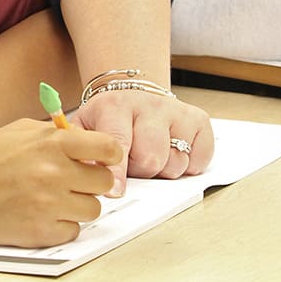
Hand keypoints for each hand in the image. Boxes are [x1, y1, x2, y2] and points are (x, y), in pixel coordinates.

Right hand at [0, 119, 121, 247]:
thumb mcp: (18, 131)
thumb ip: (54, 133)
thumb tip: (85, 141)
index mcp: (51, 143)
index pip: (108, 147)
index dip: (110, 153)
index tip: (103, 157)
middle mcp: (55, 173)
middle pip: (104, 182)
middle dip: (92, 180)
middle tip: (72, 179)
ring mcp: (51, 205)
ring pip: (92, 209)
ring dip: (77, 204)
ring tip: (52, 196)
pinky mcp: (44, 233)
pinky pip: (73, 231)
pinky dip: (61, 224)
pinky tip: (40, 213)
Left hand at [70, 91, 213, 196]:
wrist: (130, 90)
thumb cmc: (108, 116)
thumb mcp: (85, 125)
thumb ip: (80, 149)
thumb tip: (82, 173)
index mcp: (115, 105)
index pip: (118, 142)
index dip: (117, 171)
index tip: (116, 191)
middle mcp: (147, 104)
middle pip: (150, 159)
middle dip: (140, 171)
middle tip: (132, 162)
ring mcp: (175, 110)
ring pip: (176, 163)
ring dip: (163, 169)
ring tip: (149, 153)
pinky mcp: (198, 119)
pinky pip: (200, 159)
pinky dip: (188, 164)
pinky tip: (172, 150)